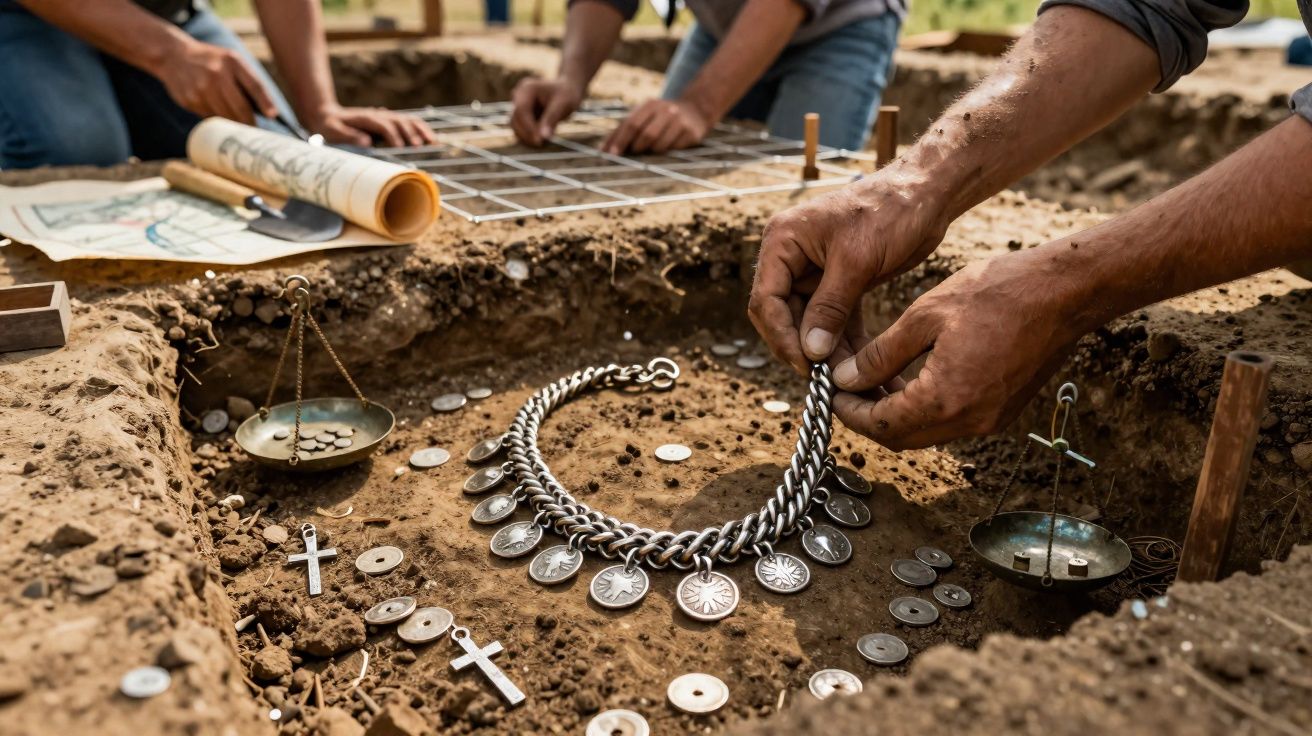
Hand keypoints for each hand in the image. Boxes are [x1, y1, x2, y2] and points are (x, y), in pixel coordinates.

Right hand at [155, 38, 276, 123]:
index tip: (273, 116)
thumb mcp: (232, 61)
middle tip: (255, 132)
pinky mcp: (190, 100)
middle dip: (250, 123)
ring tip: (239, 127)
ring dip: (234, 125)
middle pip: (240, 109)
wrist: (173, 55)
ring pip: (226, 117)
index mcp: (232, 62)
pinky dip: (217, 120)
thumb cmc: (213, 61)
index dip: (265, 102)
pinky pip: (210, 118)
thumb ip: (250, 81)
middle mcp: (216, 75)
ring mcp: (201, 88)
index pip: (254, 85)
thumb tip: (270, 113)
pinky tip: (217, 114)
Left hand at [304, 106, 435, 147]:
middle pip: (399, 121)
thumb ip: (349, 136)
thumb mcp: (333, 131)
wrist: (328, 115)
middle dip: (410, 134)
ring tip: (433, 143)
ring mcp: (386, 116)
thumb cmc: (330, 127)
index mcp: (366, 118)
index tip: (400, 147)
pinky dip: (422, 129)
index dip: (393, 135)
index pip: (384, 125)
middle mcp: (379, 115)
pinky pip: (409, 122)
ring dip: (421, 130)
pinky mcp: (390, 120)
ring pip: (408, 120)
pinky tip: (431, 138)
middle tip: (419, 148)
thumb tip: (367, 142)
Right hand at [510, 77, 582, 145]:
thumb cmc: (567, 95)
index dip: (528, 128)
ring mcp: (517, 105)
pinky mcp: (519, 114)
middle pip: (515, 120)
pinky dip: (529, 136)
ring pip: (515, 126)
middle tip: (543, 144)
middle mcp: (518, 95)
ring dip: (527, 137)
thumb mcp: (562, 105)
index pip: (521, 111)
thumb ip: (551, 120)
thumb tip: (543, 138)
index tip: (539, 141)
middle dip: (527, 134)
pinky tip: (542, 139)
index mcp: (527, 88)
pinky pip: (519, 129)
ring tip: (545, 141)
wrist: (567, 90)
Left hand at [602, 98, 710, 154]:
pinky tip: (668, 147)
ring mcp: (679, 121)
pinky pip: (673, 149)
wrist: (695, 110)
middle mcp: (666, 110)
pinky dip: (666, 151)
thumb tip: (602, 150)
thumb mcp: (644, 116)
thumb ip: (624, 130)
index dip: (619, 140)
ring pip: (658, 144)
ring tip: (651, 150)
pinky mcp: (691, 132)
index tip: (610, 155)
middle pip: (644, 134)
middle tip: (632, 154)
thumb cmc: (661, 118)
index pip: (631, 124)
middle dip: (634, 147)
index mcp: (650, 105)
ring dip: (650, 151)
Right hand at [748, 167, 949, 373]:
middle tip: (826, 381)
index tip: (806, 365)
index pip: (766, 300)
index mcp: (783, 241)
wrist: (929, 192)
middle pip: (784, 316)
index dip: (781, 336)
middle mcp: (792, 258)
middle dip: (804, 349)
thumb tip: (810, 352)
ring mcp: (815, 272)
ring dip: (828, 353)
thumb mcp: (857, 260)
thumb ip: (829, 307)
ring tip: (849, 382)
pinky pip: (835, 321)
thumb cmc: (890, 210)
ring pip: (811, 324)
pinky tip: (862, 369)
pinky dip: (846, 344)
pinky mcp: (841, 284)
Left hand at [829, 246, 1086, 449]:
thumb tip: (847, 379)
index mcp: (946, 399)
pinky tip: (907, 380)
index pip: (880, 425)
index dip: (848, 412)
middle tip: (845, 389)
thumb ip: (882, 354)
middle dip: (867, 418)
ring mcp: (990, 420)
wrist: (1067, 291)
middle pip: (901, 439)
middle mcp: (970, 421)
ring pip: (926, 433)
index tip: (829, 391)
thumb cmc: (1000, 292)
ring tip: (869, 381)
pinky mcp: (1002, 411)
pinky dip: (923, 409)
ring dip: (895, 415)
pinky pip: (951, 422)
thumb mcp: (926, 314)